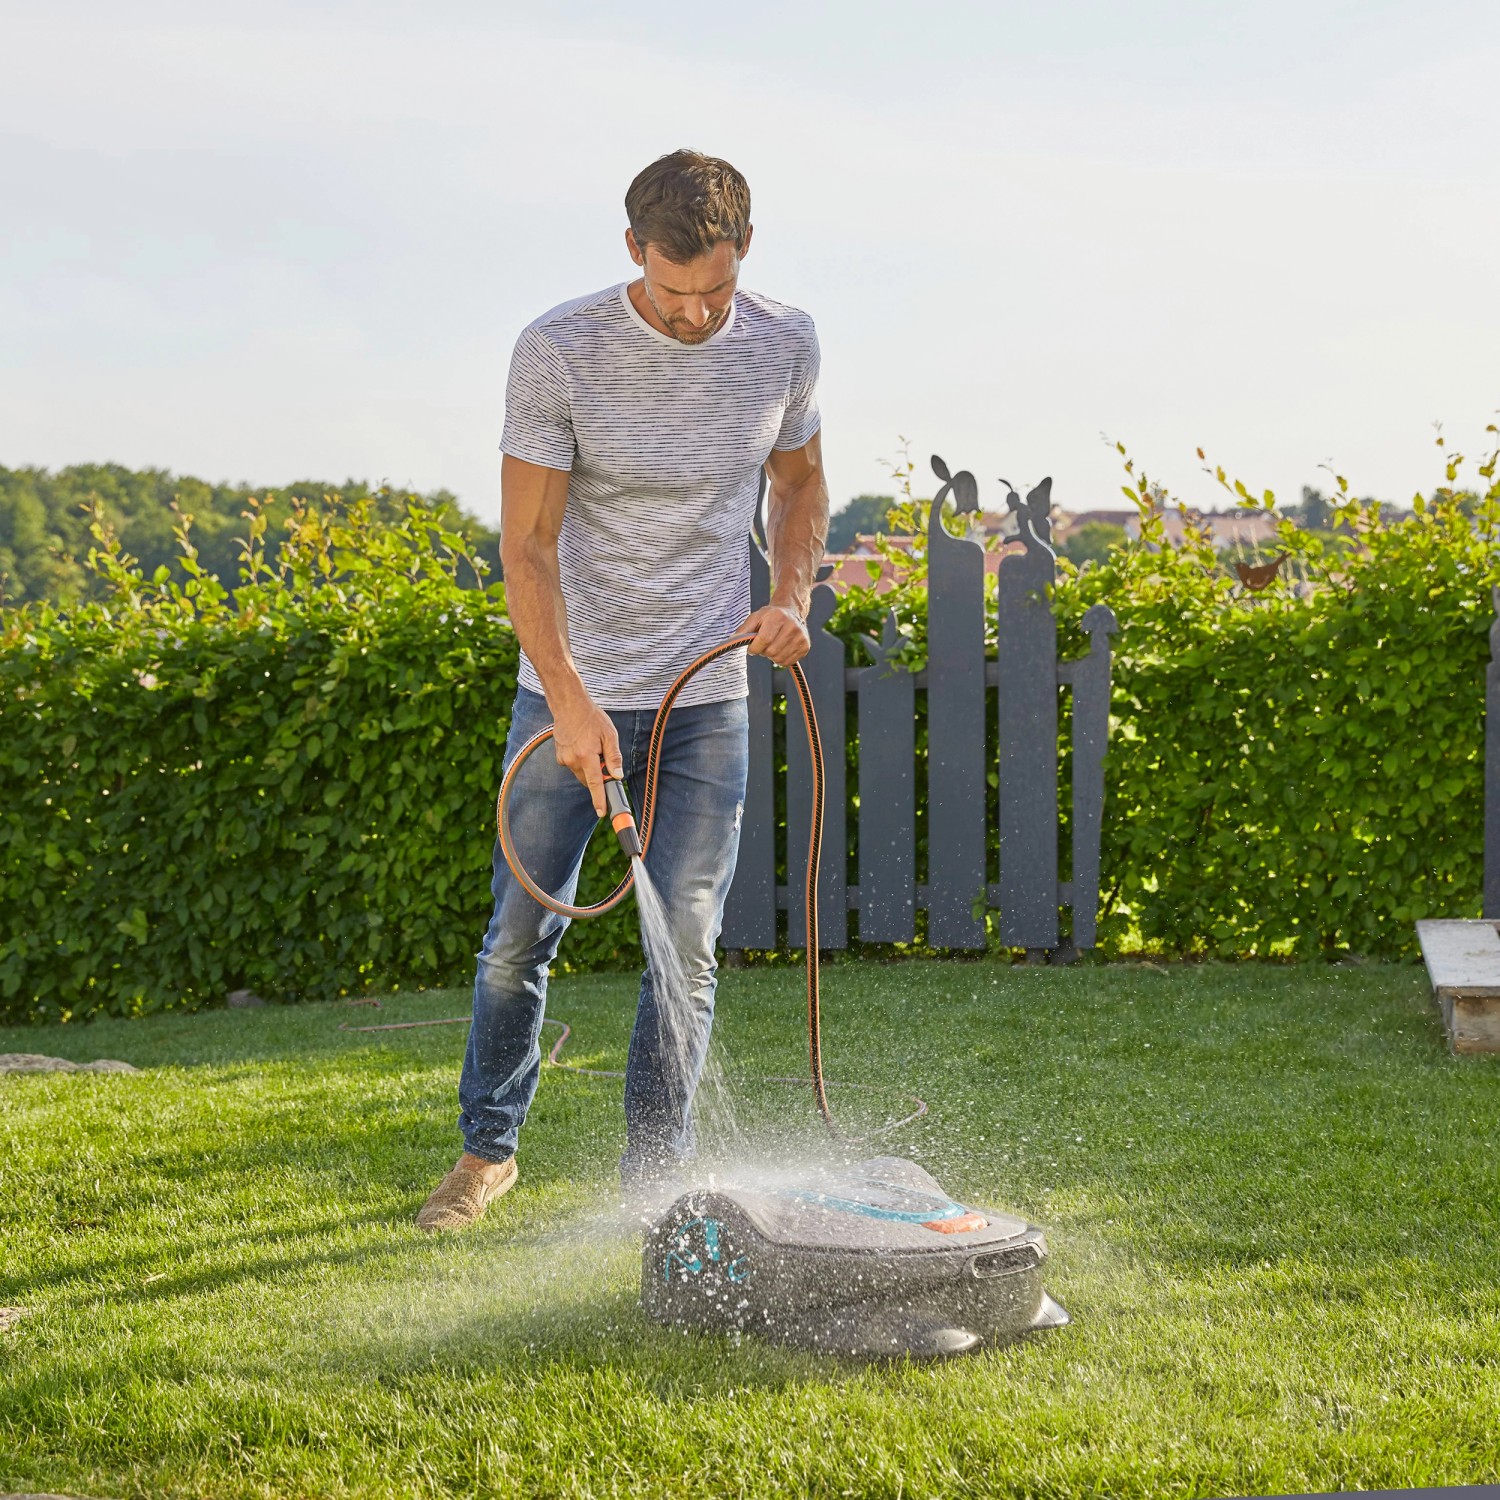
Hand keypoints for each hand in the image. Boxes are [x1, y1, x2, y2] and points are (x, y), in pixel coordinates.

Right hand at [549, 693, 621, 815]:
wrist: (569, 705)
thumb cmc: (592, 718)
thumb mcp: (609, 734)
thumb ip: (613, 756)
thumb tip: (617, 775)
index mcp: (586, 756)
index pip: (595, 783)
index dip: (599, 800)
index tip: (601, 813)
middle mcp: (573, 760)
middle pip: (588, 780)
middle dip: (597, 777)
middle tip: (603, 760)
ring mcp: (564, 758)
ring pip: (581, 773)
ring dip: (589, 768)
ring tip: (591, 746)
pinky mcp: (559, 756)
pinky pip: (573, 766)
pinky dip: (580, 761)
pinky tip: (582, 745)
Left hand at [742, 602, 810, 666]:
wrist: (792, 611)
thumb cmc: (770, 616)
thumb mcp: (755, 618)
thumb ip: (743, 630)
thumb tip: (731, 641)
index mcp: (778, 617)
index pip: (764, 640)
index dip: (755, 648)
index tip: (752, 648)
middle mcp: (792, 626)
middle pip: (772, 651)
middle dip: (763, 652)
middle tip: (764, 645)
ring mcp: (800, 637)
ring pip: (779, 659)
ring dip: (772, 656)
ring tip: (773, 645)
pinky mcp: (806, 646)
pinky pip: (788, 662)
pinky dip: (781, 659)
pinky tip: (781, 649)